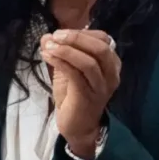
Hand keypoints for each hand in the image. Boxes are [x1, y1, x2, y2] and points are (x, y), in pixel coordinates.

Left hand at [40, 29, 120, 155]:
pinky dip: (61, 62)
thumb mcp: (68, 69)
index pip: (103, 39)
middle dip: (76, 38)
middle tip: (55, 36)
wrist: (77, 127)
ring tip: (49, 47)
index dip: (81, 32)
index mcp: (111, 64)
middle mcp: (111, 74)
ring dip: (66, 50)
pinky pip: (76, 75)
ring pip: (89, 62)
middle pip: (100, 48)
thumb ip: (60, 52)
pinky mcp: (88, 97)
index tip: (60, 32)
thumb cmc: (74, 96)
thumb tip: (47, 36)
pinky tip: (48, 57)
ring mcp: (101, 87)